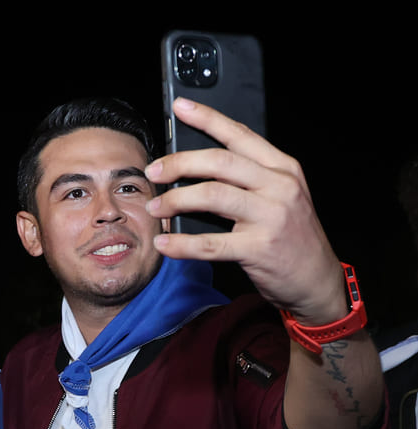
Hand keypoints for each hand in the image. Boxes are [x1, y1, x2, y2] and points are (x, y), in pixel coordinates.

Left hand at [144, 97, 345, 326]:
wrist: (316, 279)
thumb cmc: (290, 237)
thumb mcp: (279, 198)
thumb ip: (248, 179)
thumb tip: (196, 167)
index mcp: (282, 168)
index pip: (240, 135)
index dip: (208, 118)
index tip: (180, 106)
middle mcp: (279, 186)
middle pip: (220, 162)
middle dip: (180, 163)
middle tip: (154, 171)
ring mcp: (271, 216)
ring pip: (212, 196)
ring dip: (175, 199)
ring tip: (155, 206)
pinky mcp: (260, 248)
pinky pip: (210, 244)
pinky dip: (182, 243)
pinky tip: (164, 242)